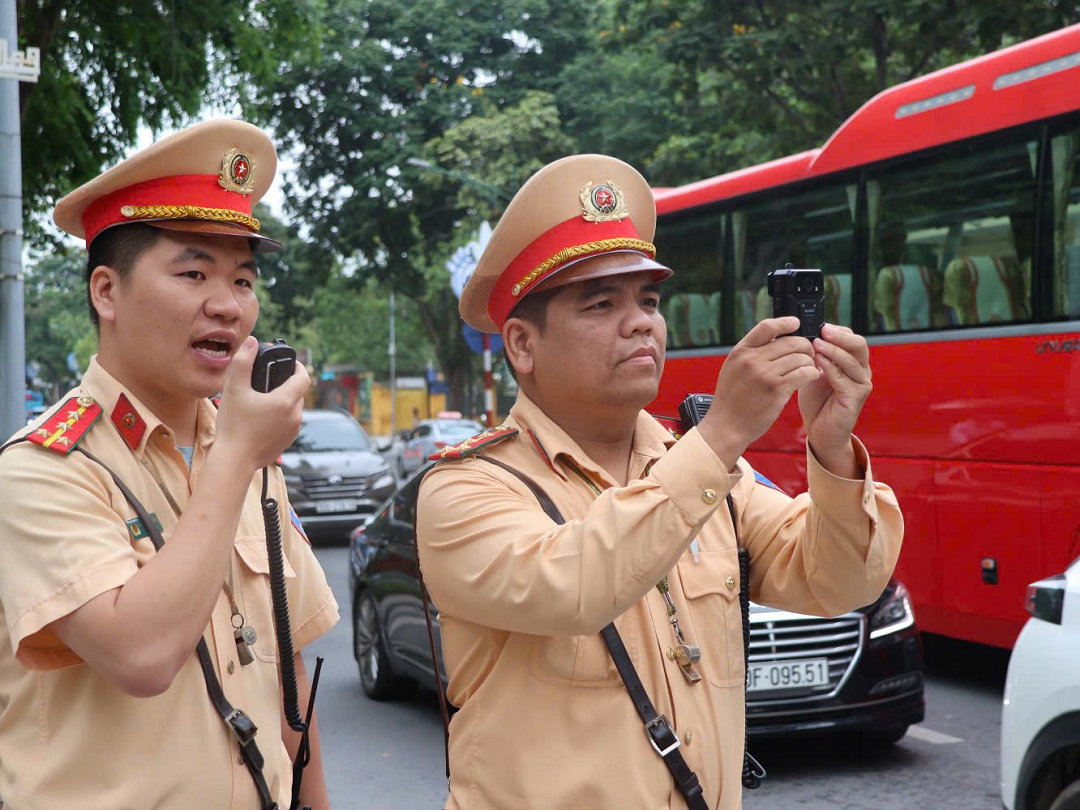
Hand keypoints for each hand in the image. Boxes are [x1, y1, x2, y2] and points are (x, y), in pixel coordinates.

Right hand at [213, 337, 310, 470]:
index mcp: (286, 401)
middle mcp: (295, 416)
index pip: (304, 378)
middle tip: (267, 382)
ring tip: (262, 400)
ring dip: (283, 402)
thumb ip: (243, 362)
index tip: (290, 363)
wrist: (234, 460)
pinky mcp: (287, 442)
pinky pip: (288, 424)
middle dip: (286, 385)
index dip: (299, 367)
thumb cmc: (234, 425)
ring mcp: (293, 431)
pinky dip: (279, 417)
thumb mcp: (234, 389)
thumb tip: (253, 342)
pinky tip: (261, 418)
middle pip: (297, 393)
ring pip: (293, 409)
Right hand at [698, 317, 819, 469]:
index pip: (767, 327)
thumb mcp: (733, 368)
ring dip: (810, 362)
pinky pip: (804, 373)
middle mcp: (752, 360)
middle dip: (805, 346)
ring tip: (809, 368)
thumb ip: (751, 353)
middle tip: (809, 353)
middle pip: (790, 341)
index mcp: (741, 351)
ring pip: (800, 357)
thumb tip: (775, 339)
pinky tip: (811, 376)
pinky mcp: (777, 390)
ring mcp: (765, 374)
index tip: (796, 323)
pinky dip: (812, 373)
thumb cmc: (731, 399)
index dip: (785, 322)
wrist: (726, 425)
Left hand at [798, 324, 871, 474]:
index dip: (836, 330)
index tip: (818, 325)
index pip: (850, 337)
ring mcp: (861, 384)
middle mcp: (861, 371)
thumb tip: (804, 334)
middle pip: (858, 344)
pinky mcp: (855, 398)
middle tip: (822, 330)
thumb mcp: (813, 372)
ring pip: (852, 360)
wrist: (819, 431)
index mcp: (852, 362)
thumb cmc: (816, 401)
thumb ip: (814, 355)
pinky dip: (831, 369)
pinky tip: (818, 363)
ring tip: (816, 344)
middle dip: (840, 335)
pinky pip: (845, 380)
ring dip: (834, 350)